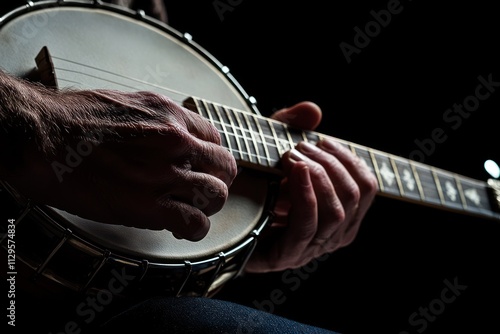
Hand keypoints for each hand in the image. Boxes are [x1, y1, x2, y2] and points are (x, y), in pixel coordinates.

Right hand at [3, 88, 236, 240]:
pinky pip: (193, 223)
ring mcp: (164, 173)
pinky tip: (181, 227)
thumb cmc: (72, 120)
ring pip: (216, 195)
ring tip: (191, 209)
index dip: (209, 156)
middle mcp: (175, 141)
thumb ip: (156, 122)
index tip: (200, 166)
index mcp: (169, 115)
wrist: (41, 137)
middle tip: (202, 189)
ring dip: (207, 205)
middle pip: (224, 166)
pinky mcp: (148, 205)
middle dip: (217, 180)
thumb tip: (167, 136)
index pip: (214, 138)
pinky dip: (193, 229)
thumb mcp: (126, 104)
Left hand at [245, 102, 377, 272]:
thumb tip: (312, 111)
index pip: (367, 187)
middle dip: (329, 164)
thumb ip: (291, 129)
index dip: (349, 159)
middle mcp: (333, 233)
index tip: (323, 141)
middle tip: (299, 149)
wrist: (224, 223)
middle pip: (352, 196)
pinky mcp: (287, 255)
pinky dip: (305, 196)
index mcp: (341, 212)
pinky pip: (306, 226)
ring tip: (292, 158)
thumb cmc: (255, 187)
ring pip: (335, 212)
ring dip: (317, 177)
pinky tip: (294, 174)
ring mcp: (312, 247)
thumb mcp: (273, 151)